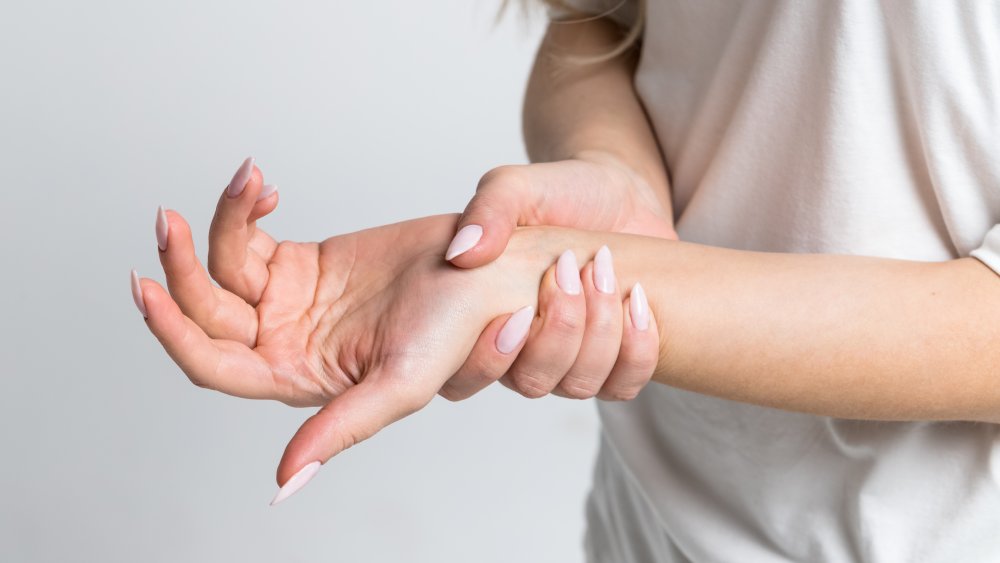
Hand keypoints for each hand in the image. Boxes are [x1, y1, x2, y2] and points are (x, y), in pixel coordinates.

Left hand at [131, 158, 642, 502]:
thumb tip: (284, 486)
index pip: (215, 365)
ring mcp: (289, 301)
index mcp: (300, 380)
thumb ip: (339, 430)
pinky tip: (264, 187)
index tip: (147, 286)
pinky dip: (247, 208)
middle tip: (169, 220)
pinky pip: (250, 235)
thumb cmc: (459, 329)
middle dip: (181, 266)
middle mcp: (286, 345)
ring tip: (250, 180)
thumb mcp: (401, 384)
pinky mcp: (300, 260)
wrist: (493, 268)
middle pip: (205, 312)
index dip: (174, 332)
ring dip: (221, 221)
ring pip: (221, 267)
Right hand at [438, 152, 670, 400]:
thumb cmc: (560, 192)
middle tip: (569, 268)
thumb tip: (461, 254)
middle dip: (560, 330)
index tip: (523, 309)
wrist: (617, 192)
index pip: (466, 378)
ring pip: (578, 386)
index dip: (491, 358)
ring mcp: (570, 360)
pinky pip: (623, 386)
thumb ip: (487, 212)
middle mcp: (522, 351)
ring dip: (599, 333)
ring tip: (605, 274)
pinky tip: (637, 302)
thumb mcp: (517, 187)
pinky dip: (636, 350)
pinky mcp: (616, 360)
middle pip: (531, 382)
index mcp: (483, 320)